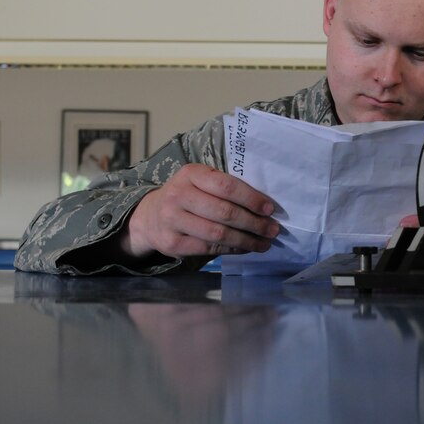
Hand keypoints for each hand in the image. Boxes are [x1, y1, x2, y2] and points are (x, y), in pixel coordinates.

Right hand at [122, 164, 279, 258]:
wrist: (150, 216)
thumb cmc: (187, 197)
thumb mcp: (200, 183)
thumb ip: (225, 188)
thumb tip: (264, 206)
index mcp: (191, 174)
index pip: (226, 186)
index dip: (251, 199)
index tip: (270, 209)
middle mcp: (178, 195)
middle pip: (224, 212)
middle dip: (254, 223)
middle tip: (273, 229)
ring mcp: (172, 220)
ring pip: (218, 233)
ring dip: (246, 240)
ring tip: (264, 243)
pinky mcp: (172, 243)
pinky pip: (209, 248)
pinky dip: (232, 250)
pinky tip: (245, 248)